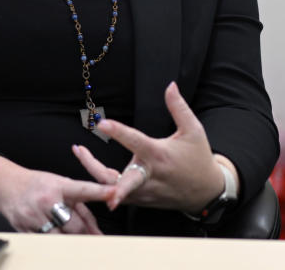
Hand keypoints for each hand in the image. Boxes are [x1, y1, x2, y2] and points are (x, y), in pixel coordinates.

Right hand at [0, 155, 110, 233]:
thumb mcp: (60, 185)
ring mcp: (34, 216)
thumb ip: (81, 206)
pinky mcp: (24, 229)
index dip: (100, 192)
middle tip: (92, 239)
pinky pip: (44, 243)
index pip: (83, 189)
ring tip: (74, 240)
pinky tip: (55, 238)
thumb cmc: (37, 184)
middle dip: (84, 234)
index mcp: (58, 186)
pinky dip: (53, 243)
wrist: (5, 184)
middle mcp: (46, 201)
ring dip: (69, 241)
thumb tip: (96, 230)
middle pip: (73, 226)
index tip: (115, 192)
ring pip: (59, 238)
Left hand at [72, 81, 235, 212]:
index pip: (135, 142)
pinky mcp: (140, 200)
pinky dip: (102, 183)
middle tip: (90, 168)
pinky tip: (90, 166)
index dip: (118, 132)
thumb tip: (170, 85)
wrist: (206, 192)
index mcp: (160, 156)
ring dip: (94, 172)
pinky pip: (117, 194)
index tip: (102, 123)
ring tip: (79, 151)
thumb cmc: (199, 158)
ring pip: (114, 187)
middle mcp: (150, 176)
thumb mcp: (194, 130)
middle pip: (123, 180)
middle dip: (104, 176)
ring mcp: (144, 192)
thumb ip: (178, 107)